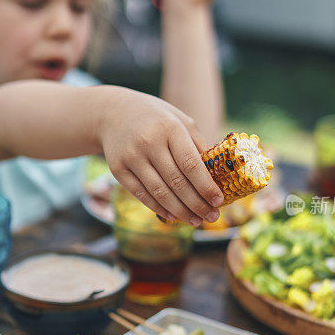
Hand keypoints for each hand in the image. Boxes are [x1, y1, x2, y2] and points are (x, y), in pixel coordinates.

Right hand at [99, 88, 223, 225]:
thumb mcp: (180, 121)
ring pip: (159, 192)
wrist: (114, 112)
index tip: (218, 201)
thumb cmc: (157, 119)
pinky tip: (173, 216)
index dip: (205, 185)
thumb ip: (199, 145)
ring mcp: (131, 157)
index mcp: (170, 128)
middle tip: (211, 216)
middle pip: (176, 181)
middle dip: (197, 203)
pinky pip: (141, 194)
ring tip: (196, 221)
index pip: (190, 163)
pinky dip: (158, 208)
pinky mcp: (118, 169)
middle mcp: (149, 142)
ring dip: (180, 211)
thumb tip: (219, 174)